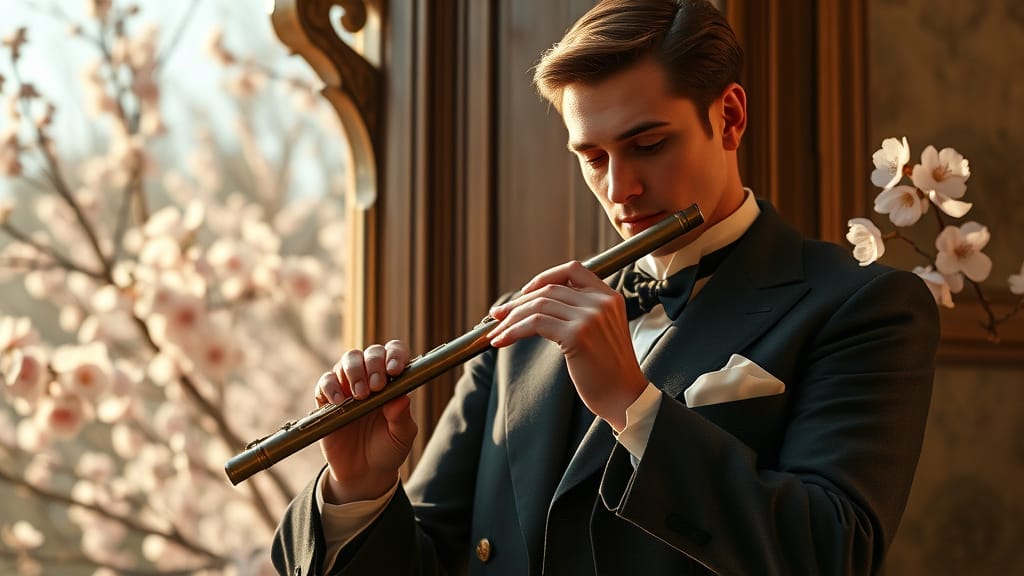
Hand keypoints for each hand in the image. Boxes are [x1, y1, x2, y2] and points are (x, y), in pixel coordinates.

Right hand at [313, 340, 417, 503]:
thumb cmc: (388, 450)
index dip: (394, 355)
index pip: (394, 353)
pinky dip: (330, 386)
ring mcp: (349, 386)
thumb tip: (401, 397)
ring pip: (348, 360)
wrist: (363, 474)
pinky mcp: (327, 399)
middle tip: (376, 386)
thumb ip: (401, 418)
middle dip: (373, 364)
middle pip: (370, 353)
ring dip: (354, 372)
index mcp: (393, 381)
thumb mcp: (401, 437)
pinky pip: (325, 381)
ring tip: (359, 396)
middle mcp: (371, 378)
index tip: (394, 370)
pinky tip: (338, 401)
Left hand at [486, 260, 647, 429]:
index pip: (572, 270)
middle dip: (518, 302)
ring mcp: (589, 318)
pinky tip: (501, 341)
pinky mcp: (576, 335)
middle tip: (498, 315)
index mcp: (610, 297)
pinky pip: (535, 324)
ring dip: (511, 319)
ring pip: (538, 305)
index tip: (525, 292)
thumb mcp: (602, 331)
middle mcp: (601, 302)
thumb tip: (538, 305)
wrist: (625, 397)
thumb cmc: (609, 371)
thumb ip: (582, 312)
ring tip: (496, 332)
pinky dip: (513, 331)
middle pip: (549, 289)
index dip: (544, 277)